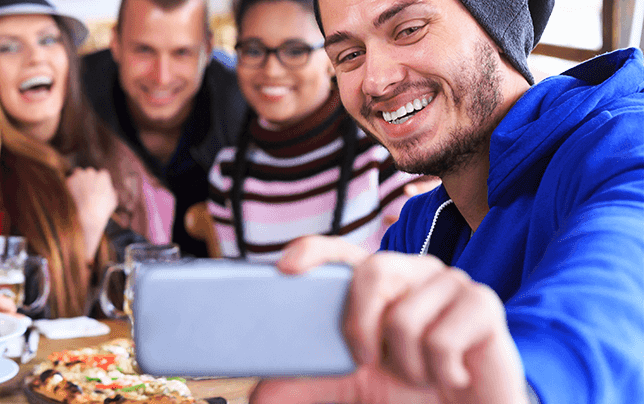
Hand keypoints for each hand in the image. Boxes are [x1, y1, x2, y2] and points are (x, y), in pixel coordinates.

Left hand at [67, 168, 118, 256]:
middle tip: (86, 190)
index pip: (100, 174)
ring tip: (78, 190)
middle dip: (88, 180)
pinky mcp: (70, 180)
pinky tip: (73, 194)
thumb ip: (112, 192)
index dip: (98, 182)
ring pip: (78, 173)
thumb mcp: (113, 201)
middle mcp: (91, 172)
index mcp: (103, 175)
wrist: (90, 214)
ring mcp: (80, 175)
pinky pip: (69, 181)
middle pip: (89, 173)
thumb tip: (112, 190)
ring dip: (78, 179)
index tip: (96, 189)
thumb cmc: (103, 209)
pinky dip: (70, 186)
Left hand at [252, 236, 528, 403]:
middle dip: (361, 327)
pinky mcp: (483, 303)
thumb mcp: (349, 387)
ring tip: (421, 372)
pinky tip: (451, 375)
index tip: (288, 269)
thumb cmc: (408, 389)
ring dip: (408, 365)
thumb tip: (257, 399)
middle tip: (369, 361)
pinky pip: (441, 339)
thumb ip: (305, 386)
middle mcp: (412, 270)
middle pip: (372, 272)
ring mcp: (449, 282)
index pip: (341, 252)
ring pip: (405, 317)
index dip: (315, 251)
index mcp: (376, 280)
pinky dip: (439, 371)